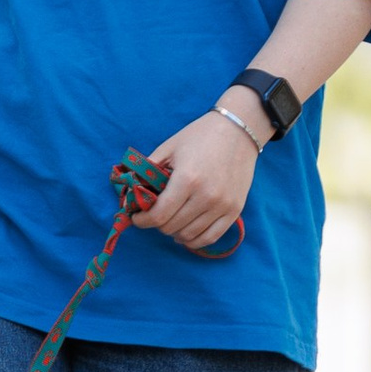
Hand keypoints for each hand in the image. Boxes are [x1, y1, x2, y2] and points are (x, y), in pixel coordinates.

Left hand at [137, 108, 257, 251]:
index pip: (158, 215)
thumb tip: (132, 188)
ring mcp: (222, 205)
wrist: (238, 131)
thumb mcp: (170, 147)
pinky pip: (210, 237)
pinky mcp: (234, 210)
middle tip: (153, 215)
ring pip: (189, 235)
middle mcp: (206, 196)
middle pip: (171, 227)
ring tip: (169, 222)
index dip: (142, 221)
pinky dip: (194, 240)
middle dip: (156, 224)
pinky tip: (185, 233)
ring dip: (174, 232)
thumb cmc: (200, 136)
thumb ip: (149, 169)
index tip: (137, 218)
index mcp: (187, 179)